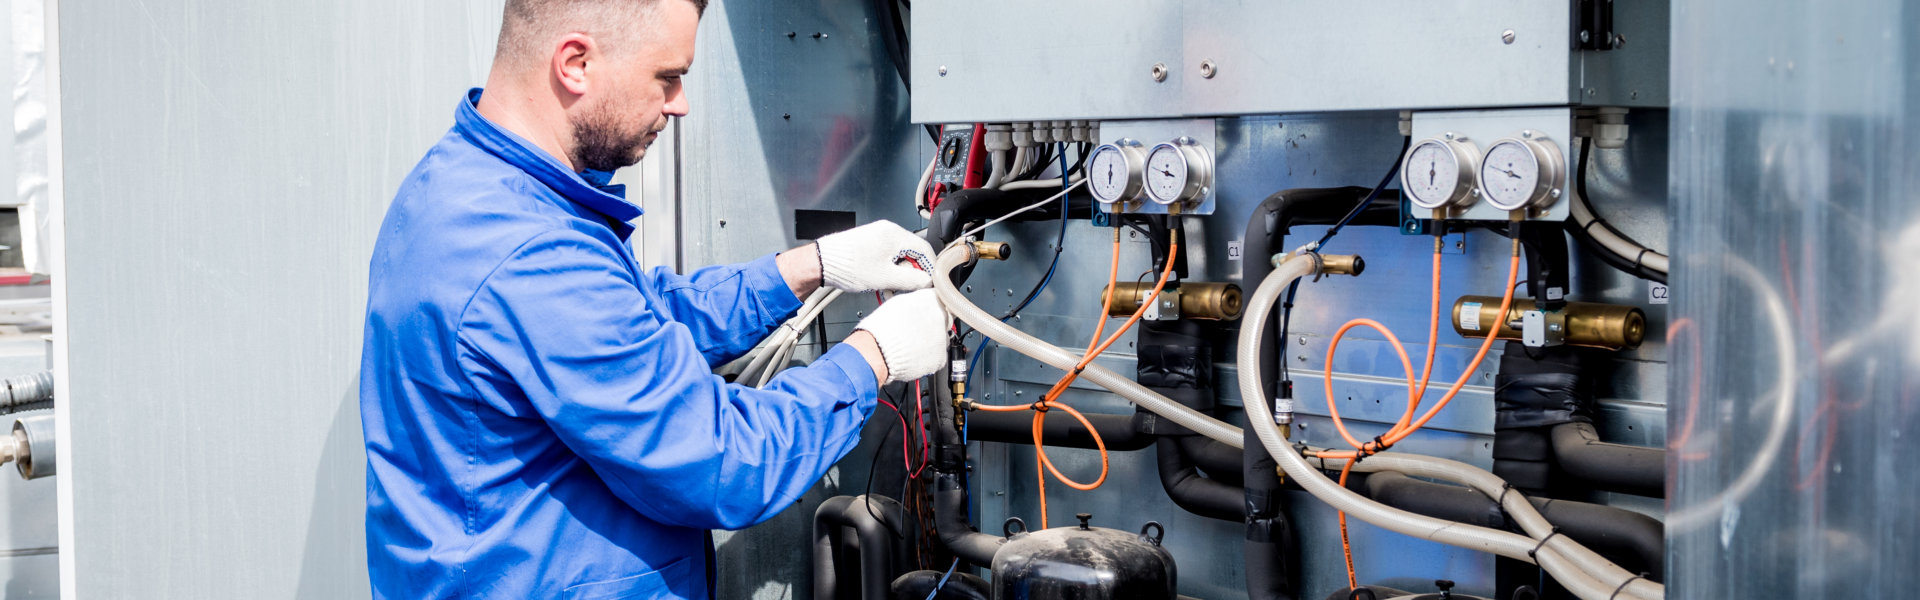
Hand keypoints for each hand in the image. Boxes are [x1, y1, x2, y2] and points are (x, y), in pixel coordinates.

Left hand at [815, 220, 935, 292]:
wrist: (821, 262)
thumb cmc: (848, 266)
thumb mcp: (886, 278)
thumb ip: (912, 280)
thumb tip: (927, 282)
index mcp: (895, 234)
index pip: (925, 249)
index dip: (931, 269)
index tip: (931, 283)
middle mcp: (887, 230)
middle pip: (913, 252)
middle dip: (913, 272)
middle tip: (909, 288)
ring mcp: (877, 235)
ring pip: (899, 255)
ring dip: (900, 273)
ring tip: (891, 288)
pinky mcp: (868, 242)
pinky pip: (887, 255)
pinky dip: (889, 269)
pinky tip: (882, 282)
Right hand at [852, 289, 948, 383]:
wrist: (879, 350)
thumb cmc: (883, 326)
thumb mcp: (899, 302)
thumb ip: (917, 300)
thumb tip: (921, 301)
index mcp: (932, 300)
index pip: (940, 300)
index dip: (932, 307)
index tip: (926, 312)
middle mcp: (942, 317)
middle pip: (945, 319)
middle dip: (934, 324)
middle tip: (917, 329)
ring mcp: (943, 338)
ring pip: (942, 339)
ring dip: (932, 340)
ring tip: (912, 343)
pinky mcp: (940, 358)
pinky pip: (938, 357)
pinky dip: (929, 357)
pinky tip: (915, 355)